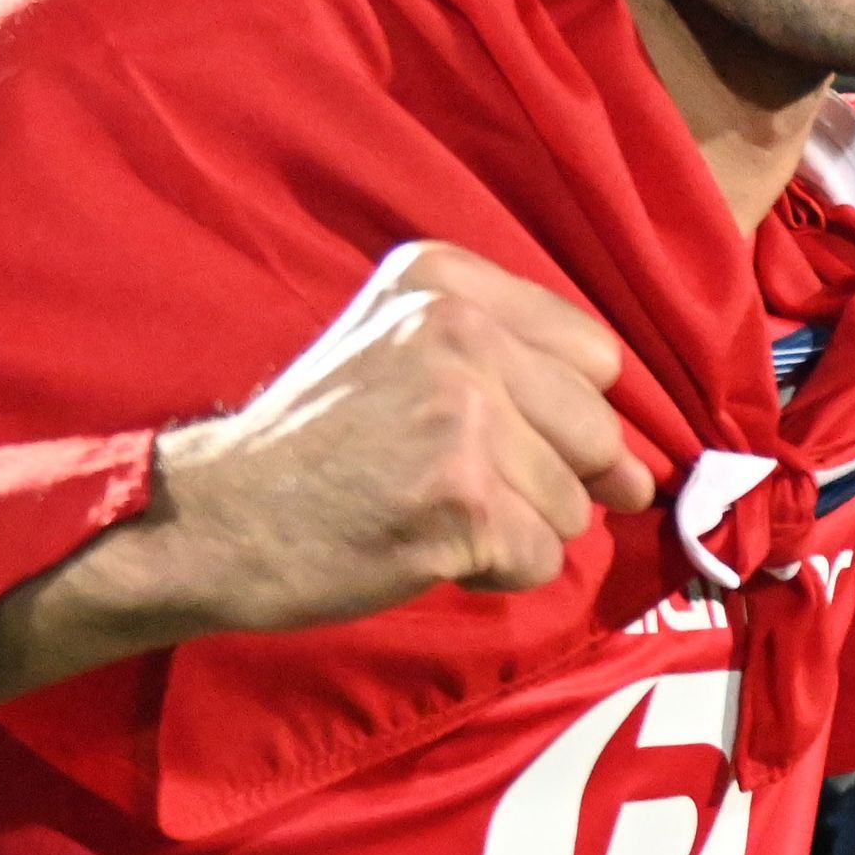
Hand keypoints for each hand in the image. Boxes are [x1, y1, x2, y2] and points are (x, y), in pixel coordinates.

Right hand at [0, 245, 655, 818]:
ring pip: (572, 504)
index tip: (513, 439)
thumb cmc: (312, 447)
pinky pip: (540, 558)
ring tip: (424, 513)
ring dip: (514, 531)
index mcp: (445, 281)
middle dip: (548, 481)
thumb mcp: (401, 350)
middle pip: (595, 431)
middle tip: (451, 489)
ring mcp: (463, 414)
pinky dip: (494, 574)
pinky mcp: (462, 498)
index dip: (567, 415)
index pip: (593, 354)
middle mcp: (459, 332)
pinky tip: (424, 549)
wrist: (214, 518)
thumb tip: (640, 461)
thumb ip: (514, 364)